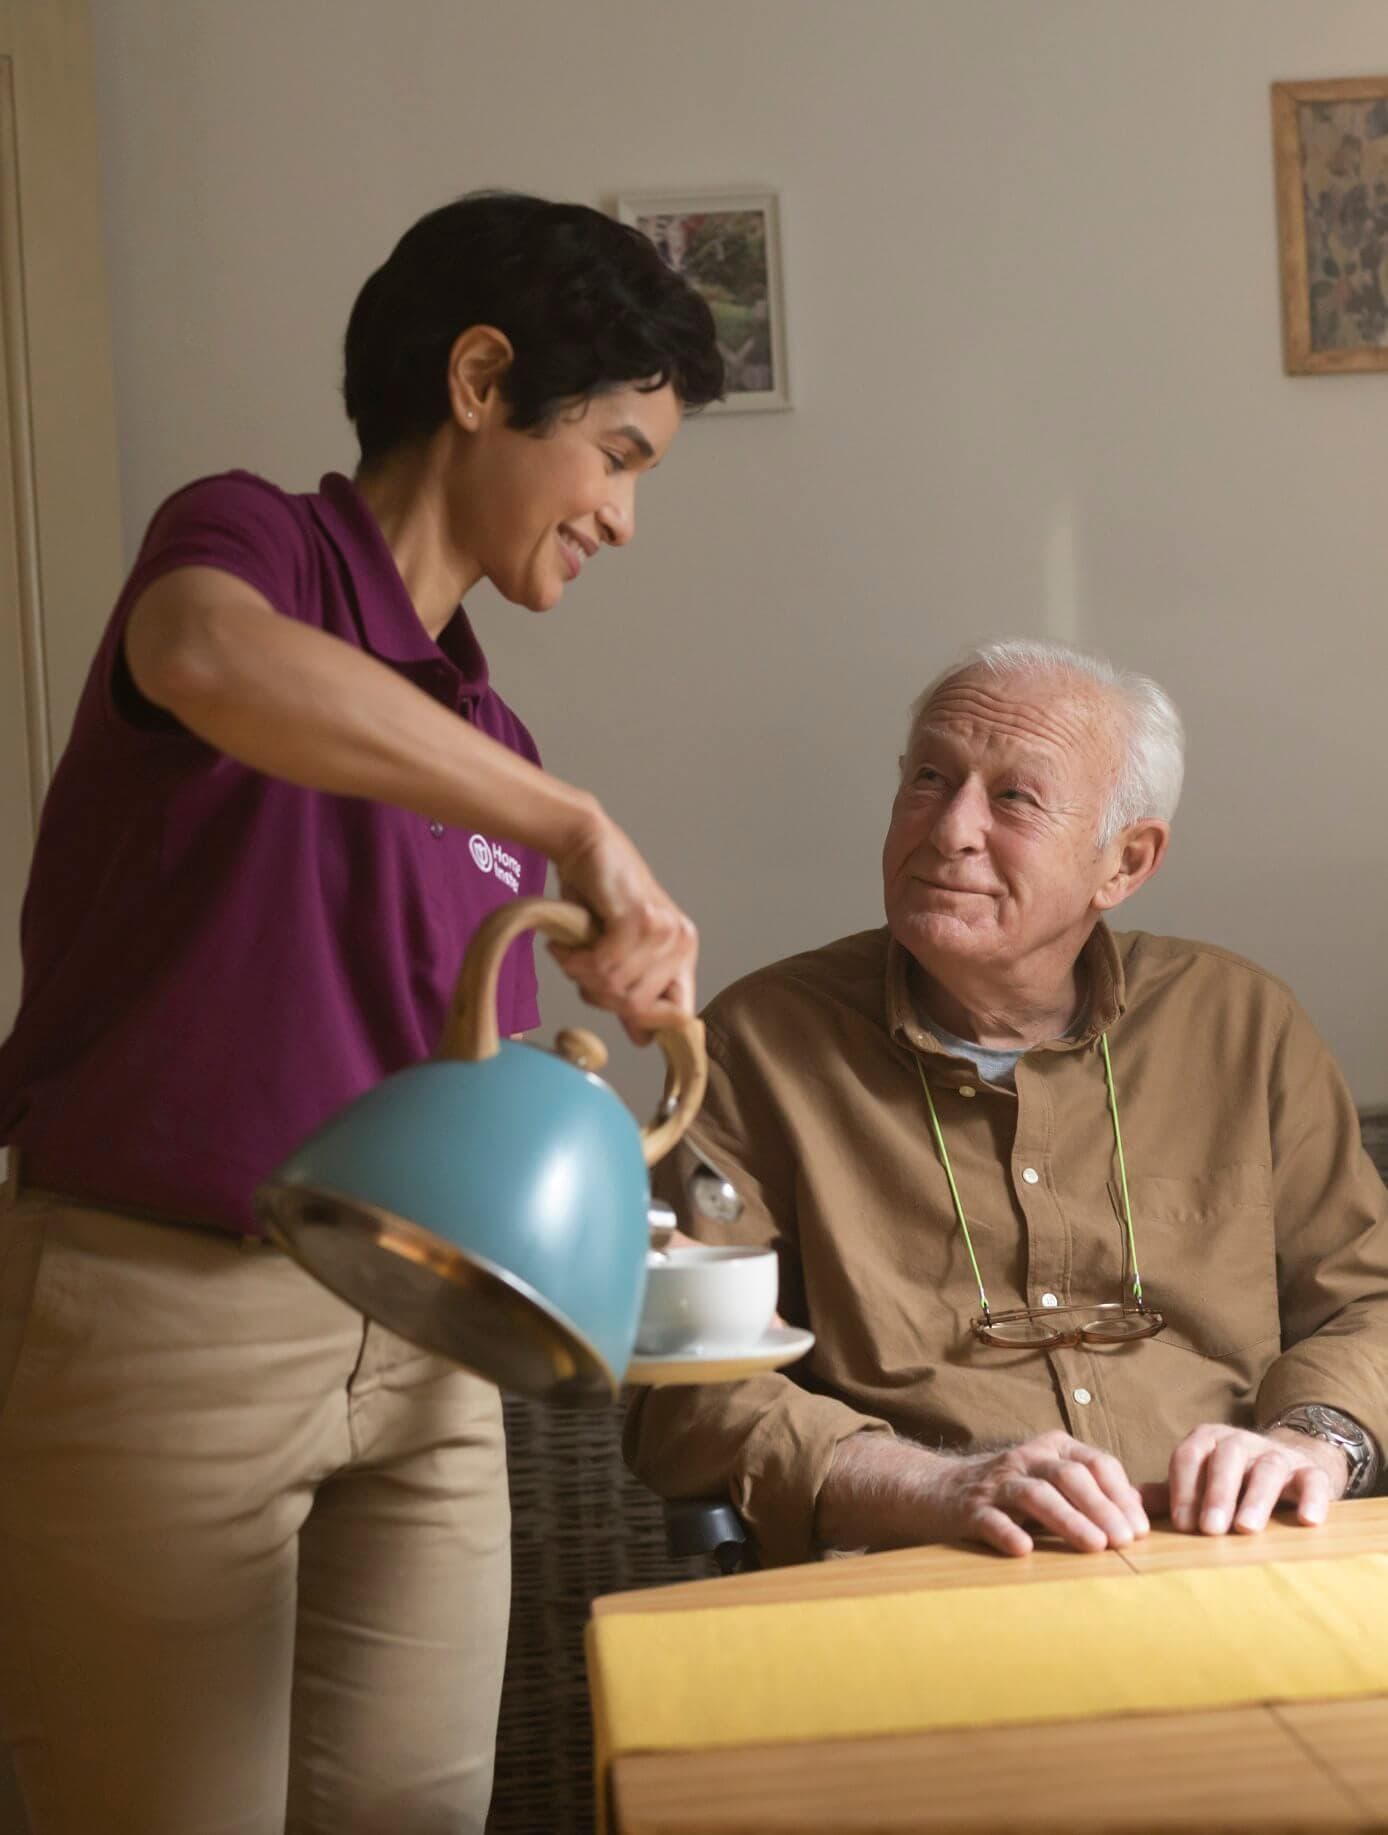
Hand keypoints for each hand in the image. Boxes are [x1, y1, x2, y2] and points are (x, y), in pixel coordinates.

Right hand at [548, 808, 697, 1042]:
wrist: (585, 846)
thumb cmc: (598, 898)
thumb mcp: (618, 952)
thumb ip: (632, 992)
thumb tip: (643, 1039)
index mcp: (683, 954)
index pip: (679, 1015)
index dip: (646, 1023)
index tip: (612, 1005)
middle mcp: (681, 943)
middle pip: (637, 1008)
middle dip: (599, 995)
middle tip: (580, 966)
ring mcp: (664, 930)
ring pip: (616, 988)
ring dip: (581, 975)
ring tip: (572, 950)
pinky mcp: (639, 918)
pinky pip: (603, 966)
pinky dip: (575, 961)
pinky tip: (565, 944)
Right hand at [916, 1430, 1149, 1557]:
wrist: (938, 1490)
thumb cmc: (1011, 1493)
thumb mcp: (1055, 1482)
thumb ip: (1101, 1492)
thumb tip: (1160, 1504)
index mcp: (1053, 1448)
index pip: (1096, 1463)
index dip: (1121, 1495)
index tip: (1141, 1530)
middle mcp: (1027, 1459)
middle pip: (1070, 1476)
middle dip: (1101, 1508)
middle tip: (1126, 1542)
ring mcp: (997, 1482)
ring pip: (1036, 1494)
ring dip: (1068, 1520)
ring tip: (1094, 1546)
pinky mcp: (969, 1507)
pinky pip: (990, 1517)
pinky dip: (1007, 1531)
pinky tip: (1024, 1550)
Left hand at [1146, 1424, 1347, 1536]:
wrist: (1289, 1466)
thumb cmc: (1232, 1481)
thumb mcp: (1199, 1483)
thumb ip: (1167, 1493)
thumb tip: (1125, 1504)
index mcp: (1207, 1442)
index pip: (1188, 1456)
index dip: (1183, 1488)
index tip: (1181, 1524)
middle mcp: (1241, 1442)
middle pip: (1226, 1458)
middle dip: (1216, 1493)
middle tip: (1210, 1529)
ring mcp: (1277, 1455)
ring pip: (1267, 1468)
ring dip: (1256, 1498)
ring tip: (1246, 1529)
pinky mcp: (1311, 1472)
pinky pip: (1313, 1480)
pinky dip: (1312, 1498)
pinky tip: (1307, 1520)